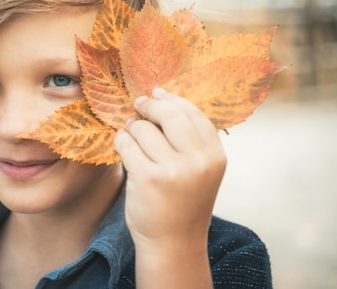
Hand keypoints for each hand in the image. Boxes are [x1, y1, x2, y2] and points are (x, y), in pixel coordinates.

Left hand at [114, 88, 225, 286]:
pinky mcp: (147, 178)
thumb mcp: (201, 170)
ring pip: (143, 128)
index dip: (173, 99)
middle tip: (139, 104)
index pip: (194, 113)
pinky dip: (121, 140)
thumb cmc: (183, 202)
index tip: (157, 93)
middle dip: (150, 105)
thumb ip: (190, 140)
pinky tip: (123, 146)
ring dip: (133, 127)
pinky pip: (126, 143)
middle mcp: (198, 161)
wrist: (173, 242)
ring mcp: (173, 170)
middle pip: (169, 114)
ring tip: (132, 134)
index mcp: (215, 156)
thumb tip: (162, 98)